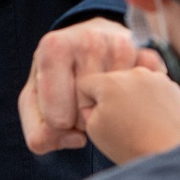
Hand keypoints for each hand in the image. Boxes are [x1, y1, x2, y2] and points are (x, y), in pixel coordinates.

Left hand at [20, 18, 138, 153]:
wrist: (85, 42)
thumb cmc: (56, 78)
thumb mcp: (34, 103)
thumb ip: (38, 135)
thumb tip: (77, 139)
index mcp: (53, 48)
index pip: (59, 119)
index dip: (60, 124)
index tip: (61, 107)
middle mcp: (89, 39)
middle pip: (89, 112)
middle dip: (84, 118)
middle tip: (81, 100)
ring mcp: (120, 44)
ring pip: (115, 108)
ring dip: (108, 111)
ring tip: (99, 95)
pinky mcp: (145, 51)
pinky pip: (138, 96)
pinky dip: (131, 101)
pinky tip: (122, 92)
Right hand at [77, 65, 179, 163]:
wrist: (166, 155)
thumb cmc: (127, 145)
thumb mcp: (93, 129)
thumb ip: (88, 107)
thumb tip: (95, 99)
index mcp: (110, 82)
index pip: (87, 83)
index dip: (88, 103)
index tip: (100, 119)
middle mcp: (133, 73)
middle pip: (111, 80)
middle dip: (111, 97)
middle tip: (121, 121)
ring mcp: (155, 78)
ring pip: (133, 82)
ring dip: (131, 95)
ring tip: (138, 120)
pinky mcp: (172, 86)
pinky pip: (152, 87)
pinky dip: (150, 98)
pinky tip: (152, 117)